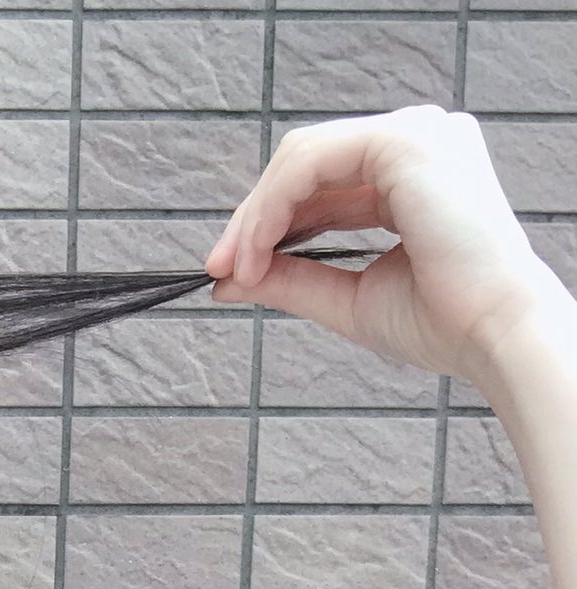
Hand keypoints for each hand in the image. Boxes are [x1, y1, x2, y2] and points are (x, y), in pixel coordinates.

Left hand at [204, 104, 569, 390]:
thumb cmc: (441, 323)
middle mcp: (417, 141)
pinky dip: (272, 207)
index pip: (320, 182)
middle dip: (252, 218)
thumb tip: (226, 280)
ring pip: (301, 158)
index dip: (268, 222)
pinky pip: (310, 162)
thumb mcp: (347, 297)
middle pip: (304, 163)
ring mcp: (414, 132)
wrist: (492, 335)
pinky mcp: (403, 141)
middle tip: (217, 270)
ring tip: (234, 268)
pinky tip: (256, 252)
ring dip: (256, 216)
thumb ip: (289, 279)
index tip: (228, 271)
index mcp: (411, 173)